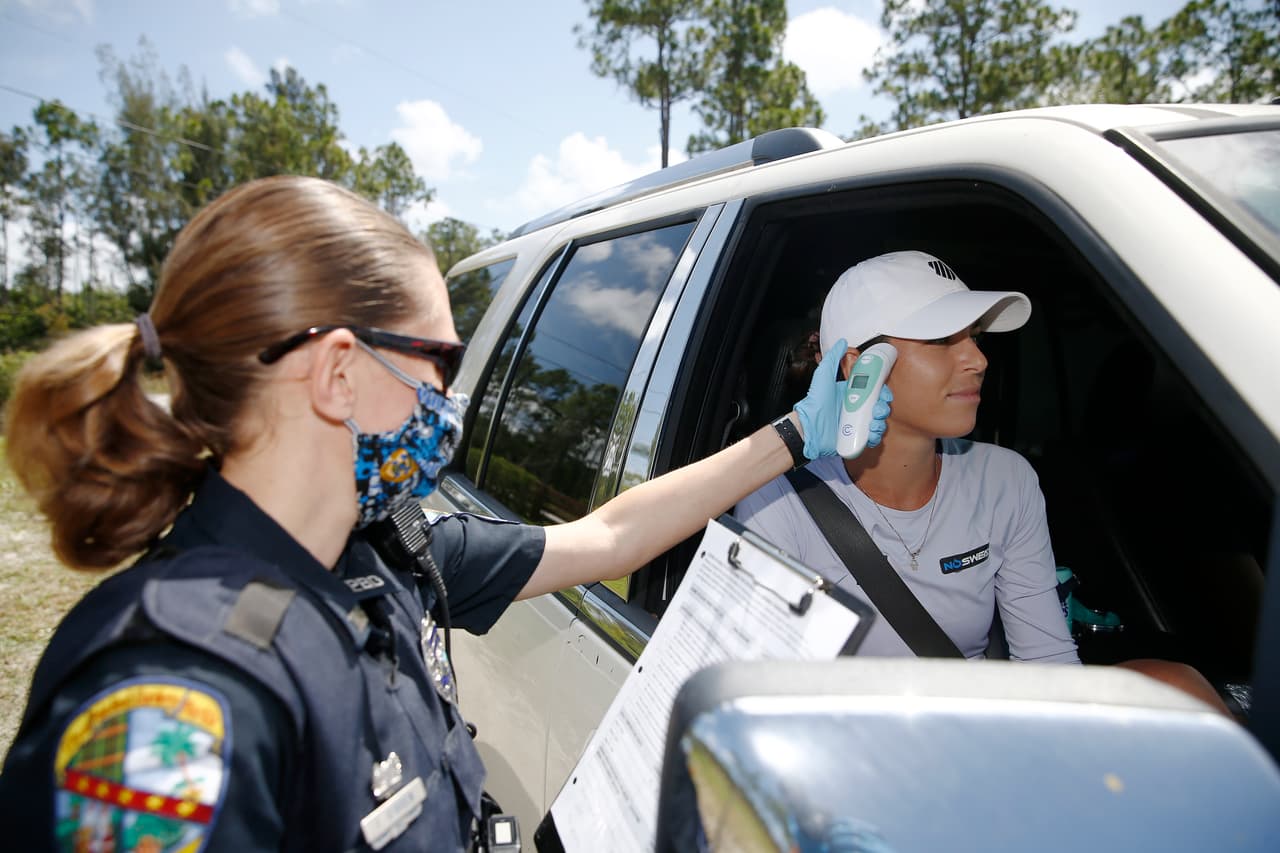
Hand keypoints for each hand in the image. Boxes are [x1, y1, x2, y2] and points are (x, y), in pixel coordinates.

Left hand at [793, 338, 891, 458]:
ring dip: (881, 422)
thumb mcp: (823, 376)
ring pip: (879, 422)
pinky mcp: (856, 438)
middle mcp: (857, 409)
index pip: (876, 392)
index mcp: (853, 394)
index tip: (883, 393)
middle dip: (883, 408)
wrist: (808, 427)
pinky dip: (876, 436)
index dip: (883, 392)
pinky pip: (873, 437)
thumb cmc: (815, 402)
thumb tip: (842, 342)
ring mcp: (857, 424)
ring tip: (873, 422)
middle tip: (876, 409)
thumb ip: (832, 358)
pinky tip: (871, 432)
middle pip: (880, 407)